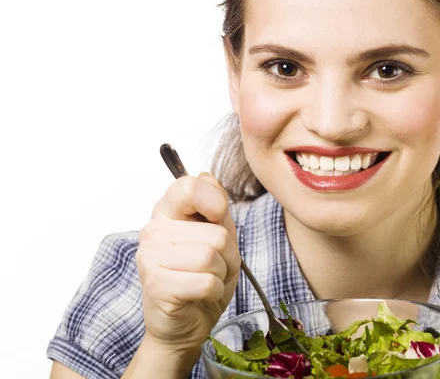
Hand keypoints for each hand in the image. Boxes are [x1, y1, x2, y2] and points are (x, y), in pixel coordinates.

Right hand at [136, 173, 239, 354]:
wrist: (186, 323)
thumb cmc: (203, 277)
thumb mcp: (220, 238)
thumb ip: (217, 209)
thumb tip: (207, 176)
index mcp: (168, 212)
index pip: (189, 186)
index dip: (214, 202)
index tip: (217, 219)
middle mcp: (154, 229)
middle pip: (216, 233)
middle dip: (227, 255)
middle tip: (212, 267)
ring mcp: (150, 256)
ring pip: (211, 257)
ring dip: (220, 274)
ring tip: (205, 280)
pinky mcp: (155, 284)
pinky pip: (206, 281)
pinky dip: (213, 291)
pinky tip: (199, 295)